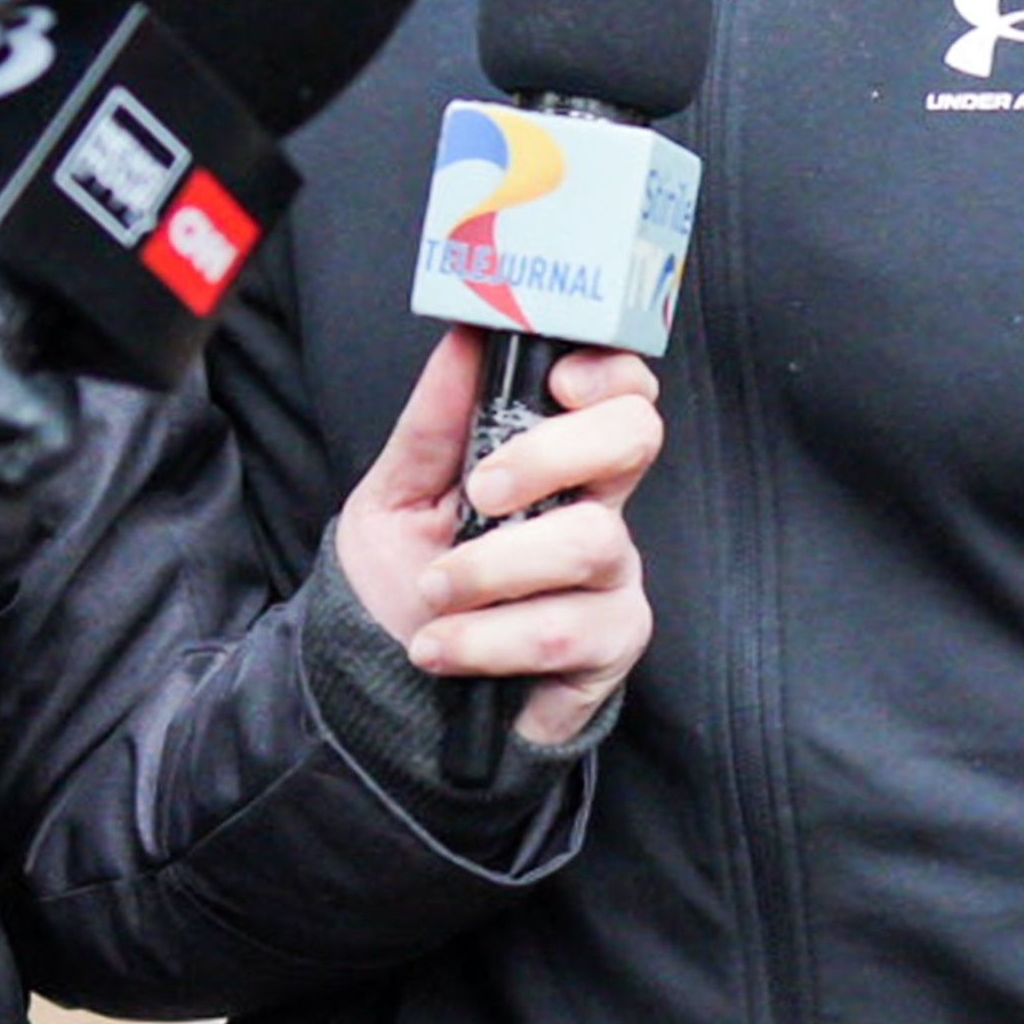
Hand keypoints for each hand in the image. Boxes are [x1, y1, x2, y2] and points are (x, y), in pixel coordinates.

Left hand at [336, 330, 659, 748]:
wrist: (387, 687)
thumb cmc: (403, 581)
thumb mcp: (396, 494)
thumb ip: (433, 420)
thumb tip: (464, 335)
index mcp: (559, 461)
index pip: (621, 392)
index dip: (609, 374)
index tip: (556, 379)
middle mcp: (599, 510)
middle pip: (636, 439)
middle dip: (554, 452)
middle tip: (482, 491)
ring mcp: (611, 580)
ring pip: (593, 541)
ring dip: (492, 567)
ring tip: (433, 593)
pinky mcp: (606, 650)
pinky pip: (566, 630)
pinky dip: (488, 638)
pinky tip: (442, 648)